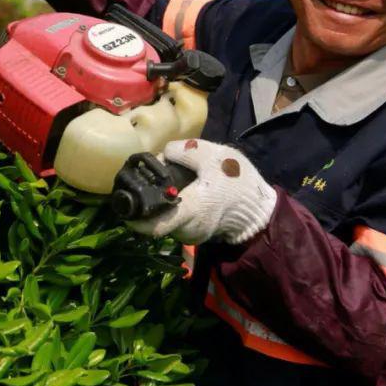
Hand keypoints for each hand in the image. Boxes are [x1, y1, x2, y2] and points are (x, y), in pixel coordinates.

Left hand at [127, 139, 276, 244]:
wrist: (260, 209)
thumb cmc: (237, 182)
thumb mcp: (214, 156)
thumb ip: (185, 151)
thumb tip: (163, 154)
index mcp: (190, 210)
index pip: (154, 225)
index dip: (135, 218)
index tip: (125, 204)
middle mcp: (186, 228)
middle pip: (156, 218)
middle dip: (149, 200)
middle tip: (151, 178)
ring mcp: (191, 234)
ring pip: (165, 219)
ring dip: (162, 203)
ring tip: (170, 182)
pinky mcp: (196, 233)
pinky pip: (176, 221)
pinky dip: (173, 208)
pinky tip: (182, 192)